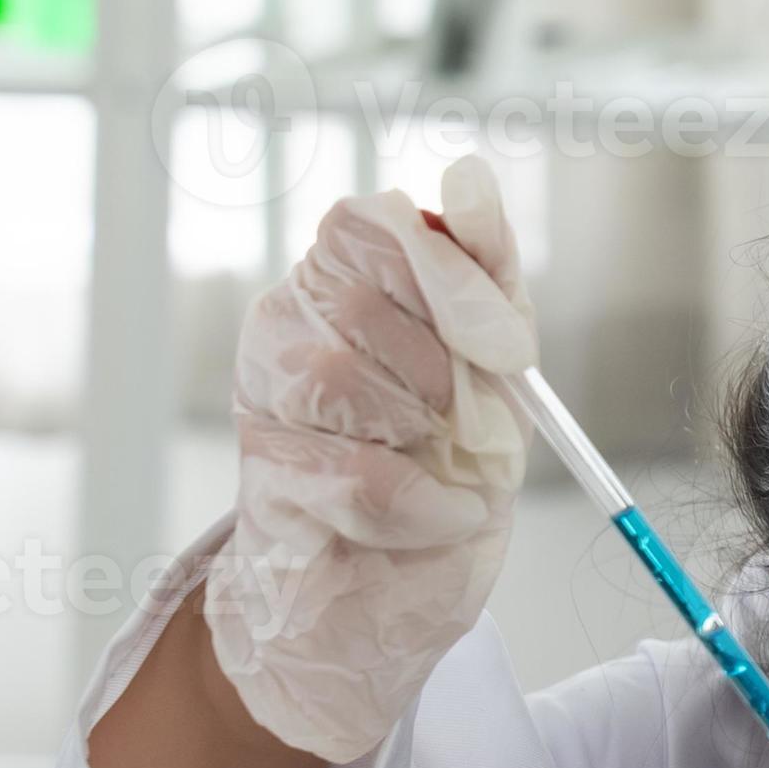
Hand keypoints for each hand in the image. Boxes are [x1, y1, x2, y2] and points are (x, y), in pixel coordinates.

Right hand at [207, 154, 538, 761]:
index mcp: (349, 281)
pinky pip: (356, 472)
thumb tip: (469, 176)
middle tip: (461, 419)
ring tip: (439, 463)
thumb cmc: (450, 466)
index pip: (372, 221)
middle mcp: (291, 321)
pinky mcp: (265, 474)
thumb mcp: (500, 366)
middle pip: (363, 298)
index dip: (447, 275)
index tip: (503, 344)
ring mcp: (266, 396)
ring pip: (343, 378)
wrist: (400, 590)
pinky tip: (436, 515)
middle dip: (445, 370)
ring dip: (426, 438)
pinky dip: (424, 505)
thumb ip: (490, 272)